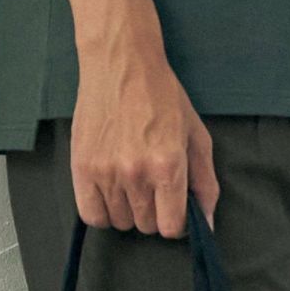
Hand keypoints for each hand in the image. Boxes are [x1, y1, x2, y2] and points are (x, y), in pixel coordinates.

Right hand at [70, 52, 218, 239]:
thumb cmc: (162, 97)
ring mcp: (106, 172)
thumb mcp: (195, 136)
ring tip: (130, 182)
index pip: (171, 227)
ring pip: (121, 223)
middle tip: (151, 186)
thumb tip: (207, 225)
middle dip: (153, 213)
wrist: (121, 63)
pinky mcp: (82, 169)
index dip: (176, 222)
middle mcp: (136, 173)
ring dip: (128, 211)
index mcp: (168, 165)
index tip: (173, 208)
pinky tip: (110, 193)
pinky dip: (103, 212)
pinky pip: (93, 216)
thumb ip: (205, 183)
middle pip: (146, 226)